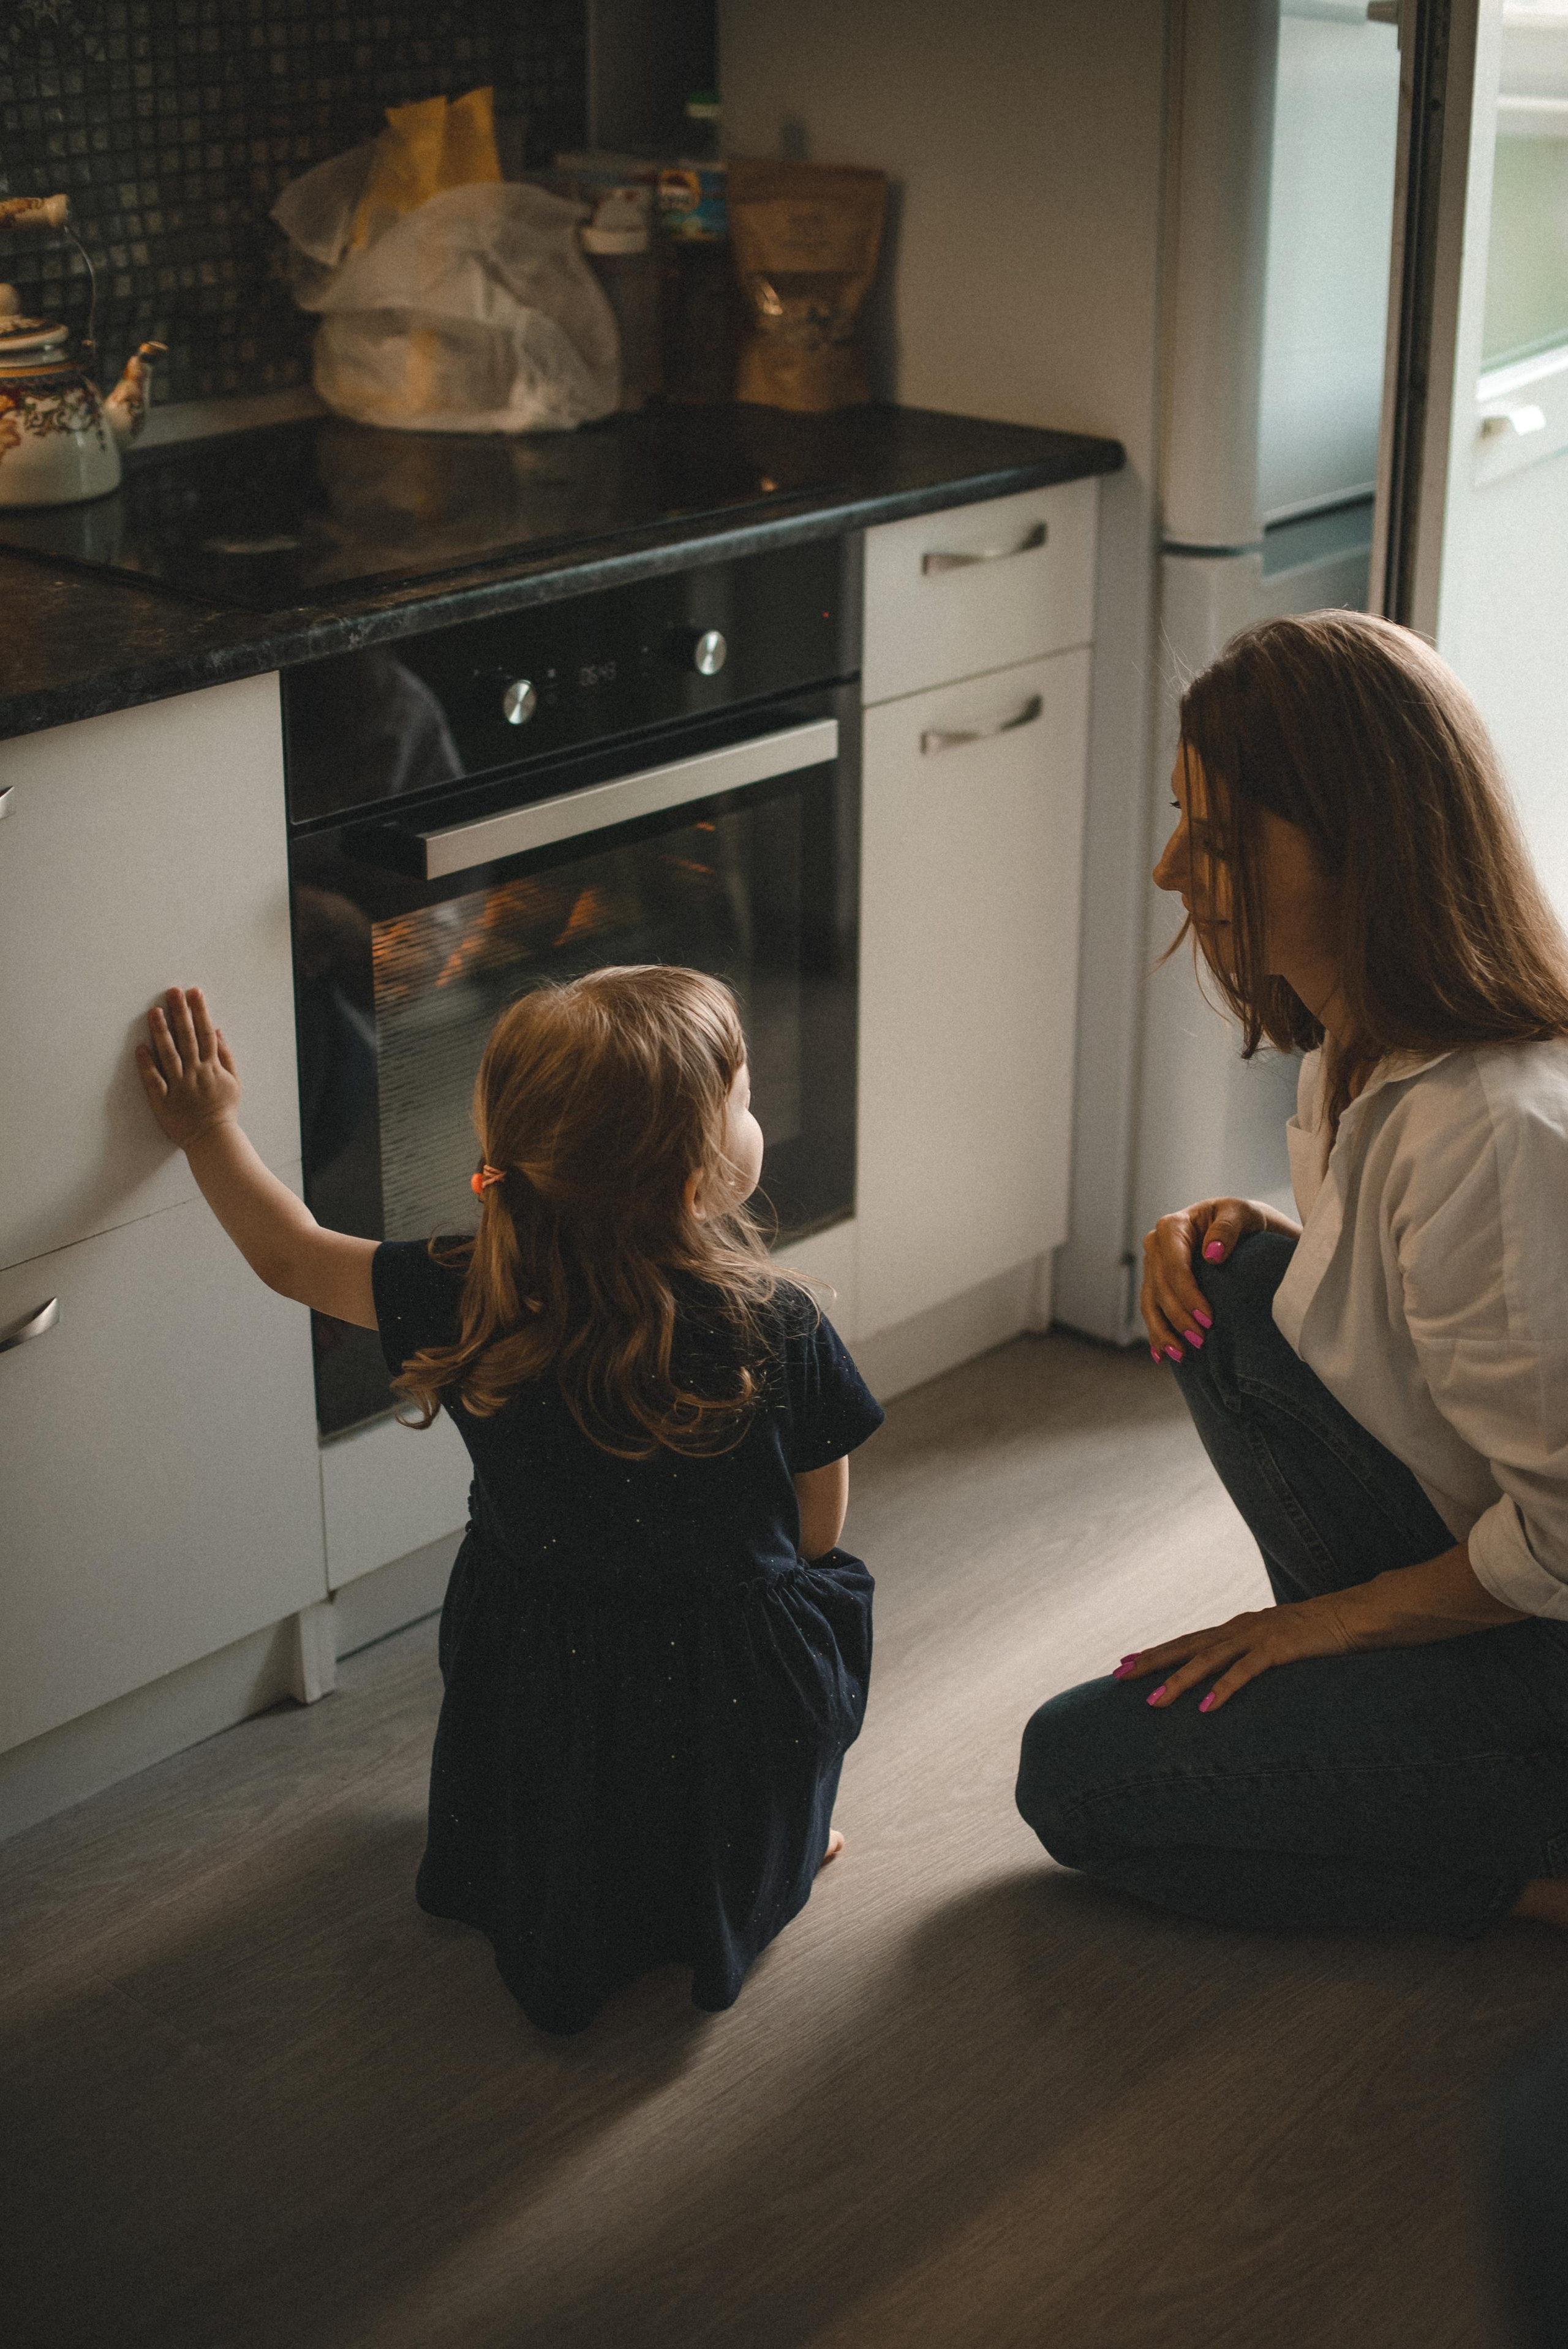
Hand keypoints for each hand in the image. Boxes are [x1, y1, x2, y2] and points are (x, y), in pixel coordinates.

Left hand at [136, 986, 240, 1148]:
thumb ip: (225, 1056)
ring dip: (161, 1032)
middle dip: (180, 1013)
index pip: (205, 1033)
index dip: (199, 1011)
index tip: (194, 993)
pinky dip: (146, 1064)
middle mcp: (195, 1073)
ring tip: (154, 1011)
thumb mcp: (233, 1081)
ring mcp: (178, 1086)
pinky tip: (140, 1047)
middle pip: (187, 1038)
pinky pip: (153, 1080)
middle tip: (172, 992)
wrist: (213, 1139)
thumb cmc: (223, 1110)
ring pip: (168, 1054)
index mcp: (211, 1068)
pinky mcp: (163, 1101)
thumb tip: (217, 1031)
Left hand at [1116, 1592, 1358, 1713]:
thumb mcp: (1282, 1646)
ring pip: (1208, 1659)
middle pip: (1187, 1645)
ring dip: (1179, 1681)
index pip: (1189, 1640)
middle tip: (1119, 1675)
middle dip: (1152, 1661)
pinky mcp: (1280, 1648)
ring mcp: (1259, 1636)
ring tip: (1153, 1702)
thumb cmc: (1322, 1634)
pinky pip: (1245, 1672)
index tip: (1126, 1662)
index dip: (1158, 1651)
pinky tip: (1205, 1708)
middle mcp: (1241, 1628)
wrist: (1358, 1615)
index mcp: (1239, 1628)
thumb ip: (1258, 1657)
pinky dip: (1223, 1690)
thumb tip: (1237, 1678)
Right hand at [1140, 1195, 1297, 1362]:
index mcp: (1172, 1227)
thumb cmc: (1243, 1218)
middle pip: (1161, 1287)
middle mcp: (1156, 1246)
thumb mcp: (1242, 1213)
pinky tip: (1161, 1354)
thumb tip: (1212, 1254)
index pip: (1174, 1266)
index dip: (1188, 1295)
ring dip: (1163, 1331)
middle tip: (1201, 1341)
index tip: (1208, 1318)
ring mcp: (1154, 1265)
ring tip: (1180, 1355)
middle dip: (1178, 1317)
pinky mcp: (1157, 1283)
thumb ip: (1228, 1228)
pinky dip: (1156, 1332)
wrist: (1242, 1226)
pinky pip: (1152, 1309)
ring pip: (1151, 1303)